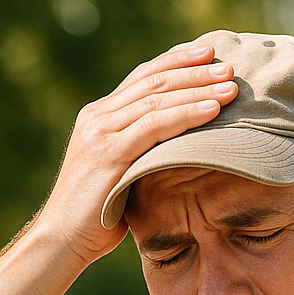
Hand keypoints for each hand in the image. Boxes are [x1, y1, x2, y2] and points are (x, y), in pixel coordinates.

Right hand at [35, 44, 237, 264]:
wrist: (62, 239)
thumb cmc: (96, 218)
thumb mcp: (121, 176)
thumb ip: (141, 157)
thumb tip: (178, 156)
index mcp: (99, 117)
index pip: (142, 78)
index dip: (176, 62)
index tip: (207, 55)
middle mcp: (97, 117)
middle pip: (152, 81)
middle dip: (193, 70)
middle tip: (228, 65)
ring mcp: (101, 132)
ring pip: (157, 98)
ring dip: (197, 89)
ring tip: (230, 85)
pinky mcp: (108, 153)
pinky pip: (155, 126)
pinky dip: (186, 115)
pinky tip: (212, 110)